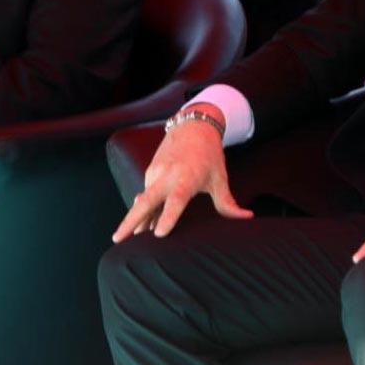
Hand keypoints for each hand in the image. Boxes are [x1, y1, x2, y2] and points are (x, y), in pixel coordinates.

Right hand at [112, 108, 251, 242]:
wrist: (193, 126)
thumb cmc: (209, 154)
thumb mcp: (220, 178)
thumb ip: (228, 202)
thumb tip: (246, 218)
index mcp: (187, 178)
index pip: (176, 200)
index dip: (167, 217)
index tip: (158, 234)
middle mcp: (167, 175)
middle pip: (145, 201)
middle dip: (130, 220)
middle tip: (118, 239)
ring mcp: (155, 172)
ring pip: (143, 200)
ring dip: (135, 219)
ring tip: (126, 239)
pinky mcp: (150, 170)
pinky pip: (145, 194)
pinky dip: (142, 209)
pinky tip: (139, 224)